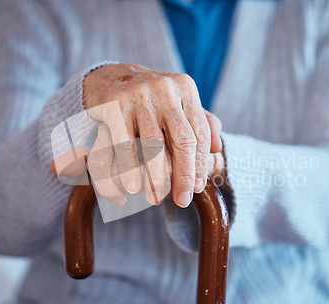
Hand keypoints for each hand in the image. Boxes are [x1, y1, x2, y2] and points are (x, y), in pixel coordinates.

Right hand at [82, 63, 221, 207]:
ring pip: (154, 145)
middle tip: (182, 201)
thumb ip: (202, 122)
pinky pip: (125, 144)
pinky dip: (130, 168)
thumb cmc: (152, 100)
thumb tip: (219, 148)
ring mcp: (139, 95)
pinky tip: (133, 188)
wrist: (110, 77)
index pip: (200, 133)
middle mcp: (165, 89)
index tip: (197, 187)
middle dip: (184, 175)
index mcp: (185, 88)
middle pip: (182, 140)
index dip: (200, 164)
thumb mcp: (179, 103)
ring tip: (156, 199)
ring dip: (157, 177)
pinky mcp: (115, 104)